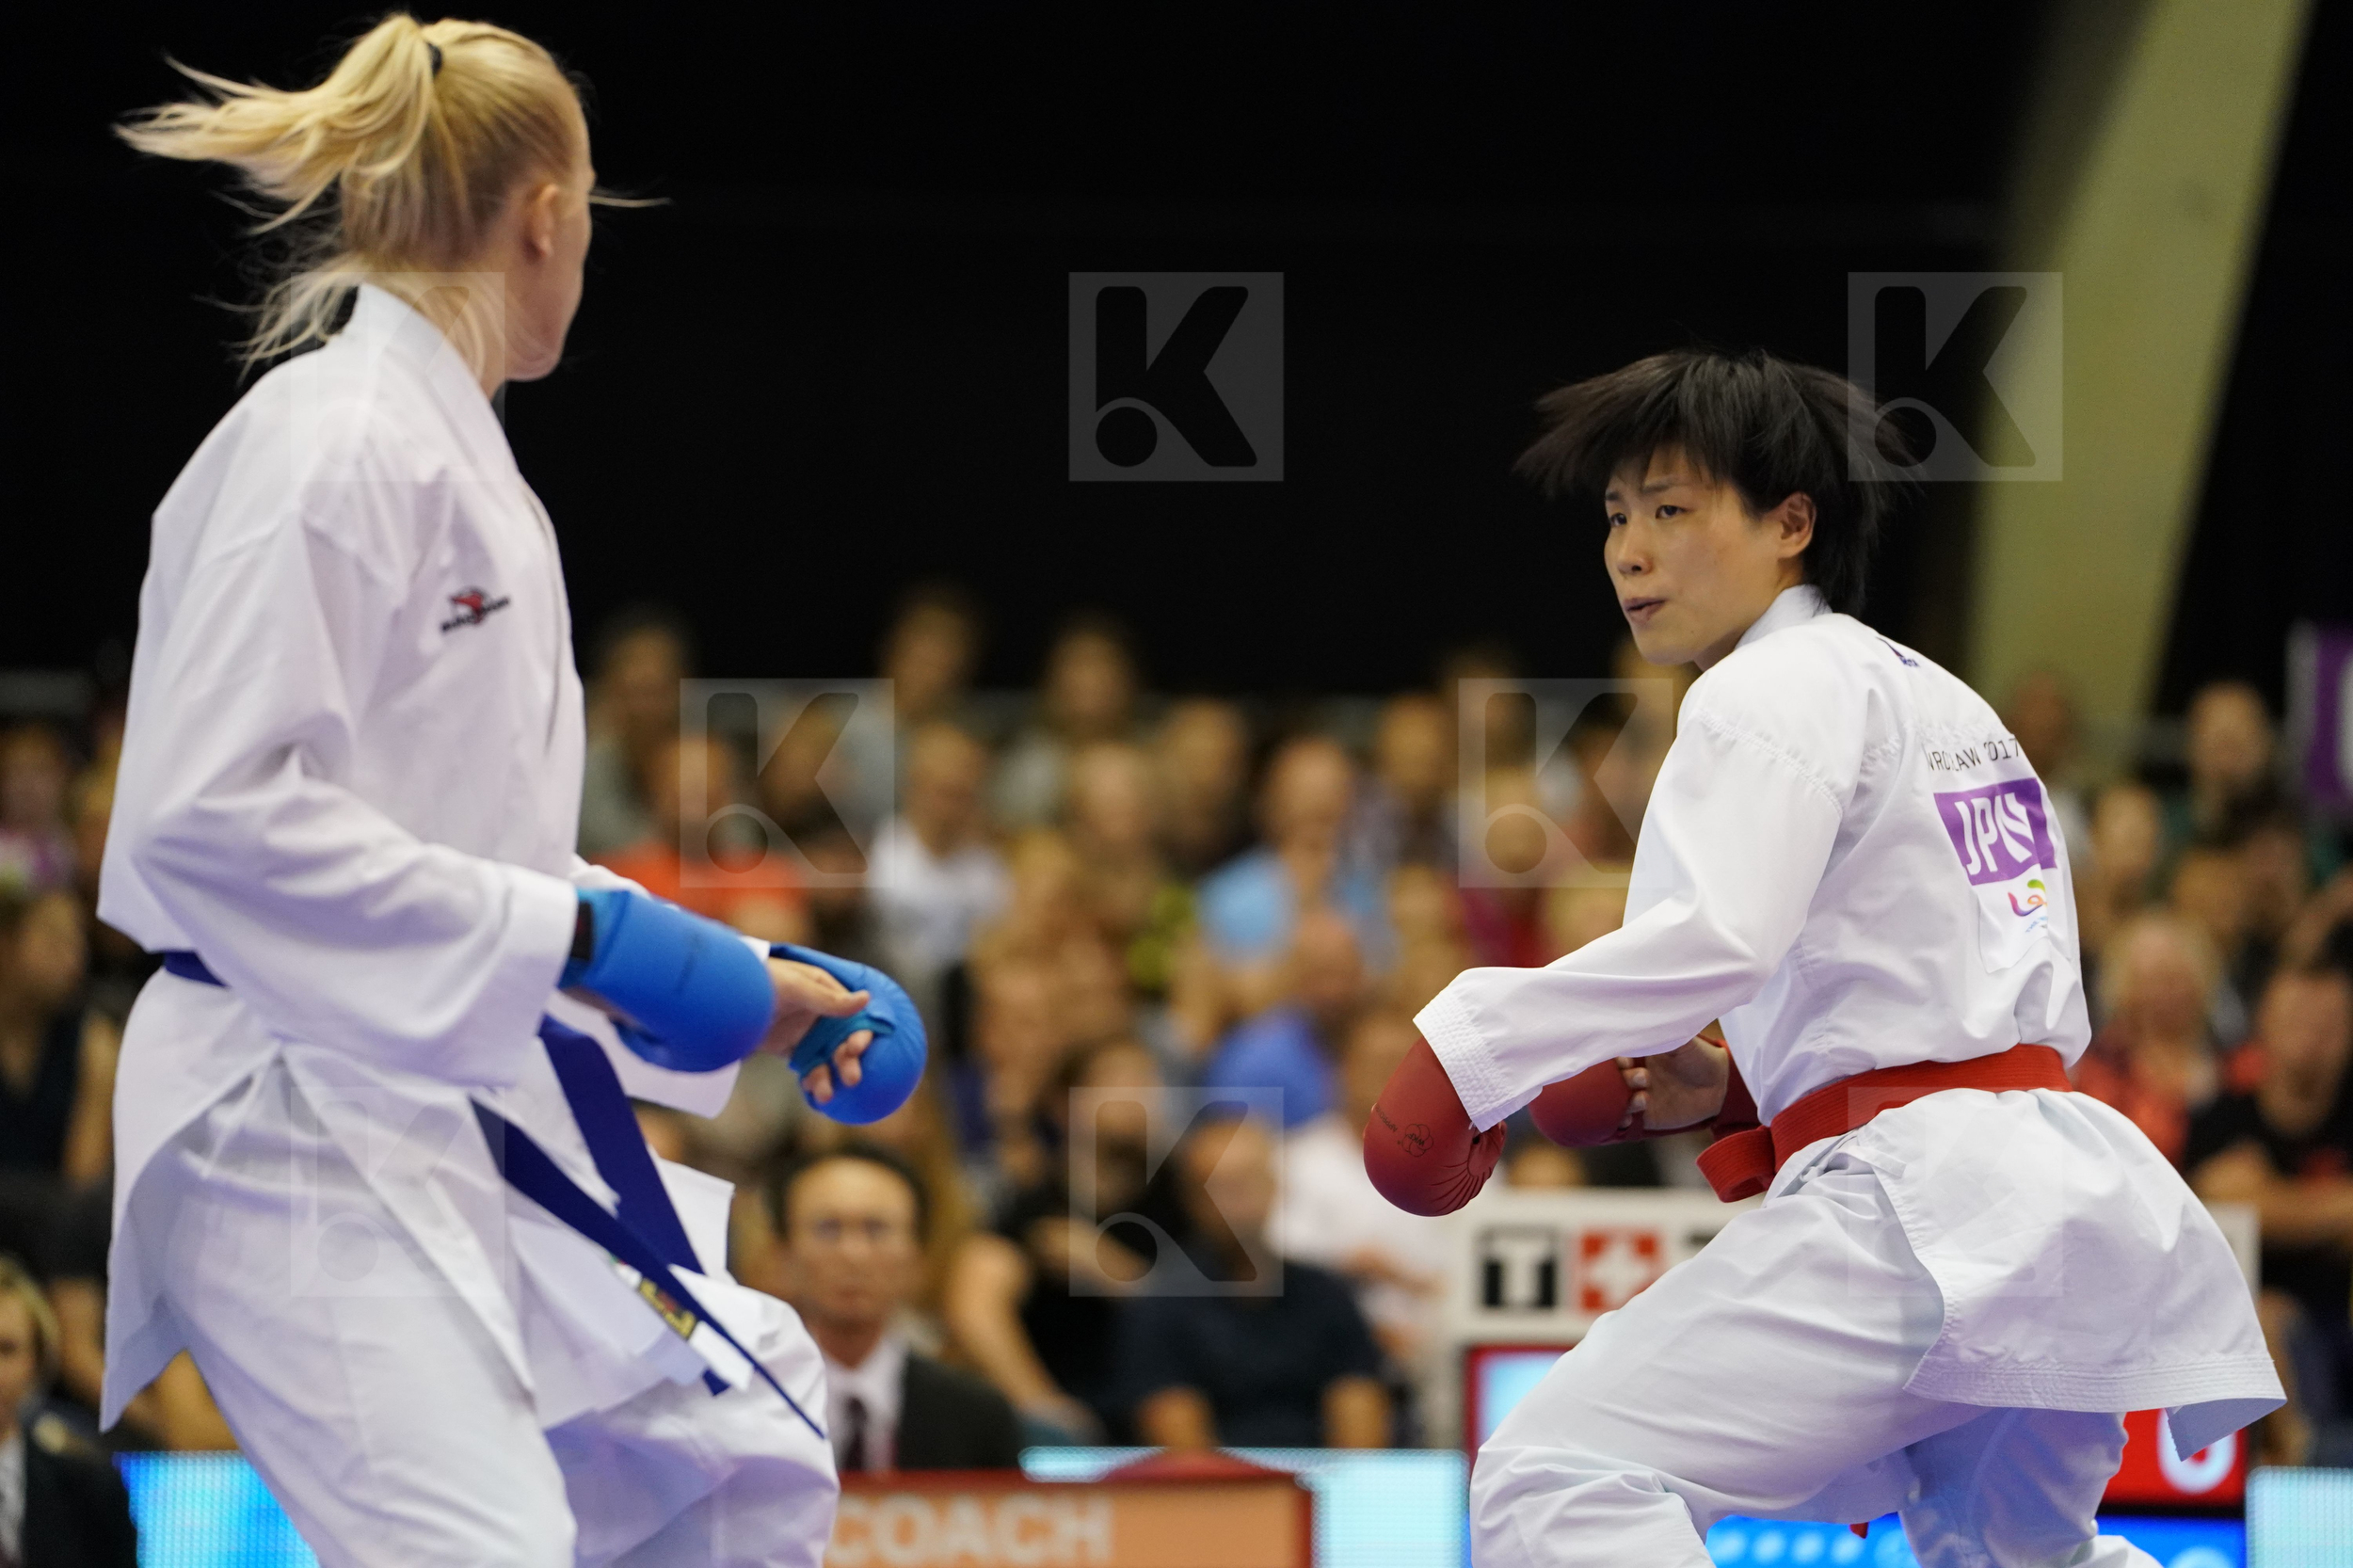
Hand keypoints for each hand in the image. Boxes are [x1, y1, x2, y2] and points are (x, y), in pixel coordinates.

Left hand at [759, 957, 871, 1104]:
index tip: (856, 1049)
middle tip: (853, 1079)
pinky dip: (813, 1081)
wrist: (718, 996)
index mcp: (824, 990)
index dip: (859, 1033)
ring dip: (829, 1076)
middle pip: (842, 1040)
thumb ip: (827, 999)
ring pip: (825, 1057)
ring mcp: (803, 1031)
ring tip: (827, 1095)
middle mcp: (818, 1012)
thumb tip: (866, 999)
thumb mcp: (793, 987)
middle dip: (848, 1060)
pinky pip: (806, 1067)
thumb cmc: (757, 981)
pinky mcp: (787, 1048)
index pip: (852, 1015)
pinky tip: (814, 1094)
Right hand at [1619, 1034, 1730, 1131]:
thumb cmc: (1697, 1056)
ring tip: (1645, 1098)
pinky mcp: (1644, 1116)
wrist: (1718, 1084)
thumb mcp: (1679, 1039)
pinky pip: (1623, 1120)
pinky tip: (1629, 1118)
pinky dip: (1620, 1121)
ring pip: (1613, 1100)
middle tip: (1643, 1077)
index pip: (1612, 1056)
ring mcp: (1635, 1095)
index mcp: (1635, 1053)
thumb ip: (1659, 1032)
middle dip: (1620, 1079)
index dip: (1615, 1059)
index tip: (1626, 1060)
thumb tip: (1639, 1021)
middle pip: (1609, 1079)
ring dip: (1622, 1101)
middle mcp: (1631, 1074)